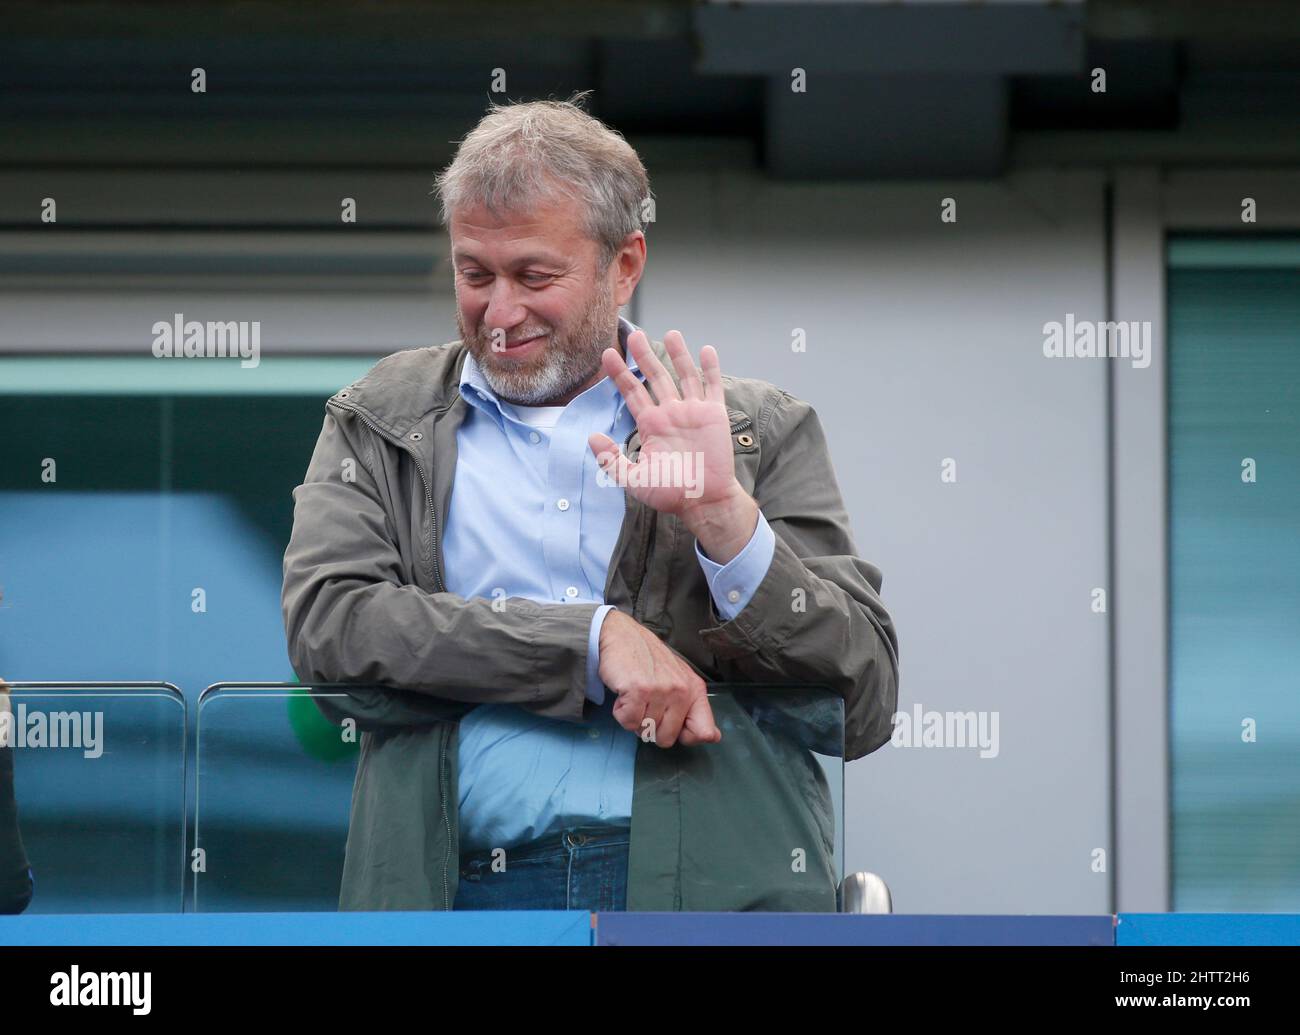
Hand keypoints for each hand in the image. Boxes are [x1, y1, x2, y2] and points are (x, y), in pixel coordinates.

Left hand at [589, 329, 758, 562]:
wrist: (703, 502)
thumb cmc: (670, 494)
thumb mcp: (633, 479)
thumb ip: (610, 459)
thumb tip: (592, 437)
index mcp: (650, 425)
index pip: (632, 392)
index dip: (620, 373)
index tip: (608, 354)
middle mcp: (670, 413)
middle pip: (655, 377)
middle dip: (644, 356)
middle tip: (633, 334)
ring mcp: (693, 411)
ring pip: (684, 375)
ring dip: (677, 354)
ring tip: (671, 333)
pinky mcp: (714, 414)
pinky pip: (712, 386)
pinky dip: (710, 368)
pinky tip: (706, 350)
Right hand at [597, 610, 721, 747]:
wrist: (622, 635)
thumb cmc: (649, 660)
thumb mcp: (679, 681)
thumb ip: (695, 710)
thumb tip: (713, 737)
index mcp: (695, 690)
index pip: (704, 732)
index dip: (683, 735)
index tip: (670, 721)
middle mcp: (681, 690)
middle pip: (666, 739)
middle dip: (651, 727)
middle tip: (646, 703)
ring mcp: (660, 690)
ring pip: (644, 731)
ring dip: (634, 716)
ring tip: (635, 694)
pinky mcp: (638, 690)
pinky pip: (628, 722)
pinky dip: (621, 712)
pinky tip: (625, 693)